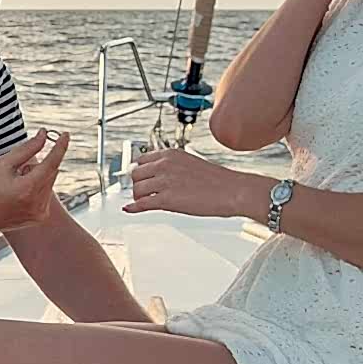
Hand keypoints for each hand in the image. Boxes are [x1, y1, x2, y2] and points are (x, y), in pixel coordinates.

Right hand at [0, 129, 68, 231]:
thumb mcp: (3, 164)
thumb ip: (27, 148)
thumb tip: (44, 135)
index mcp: (28, 189)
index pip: (52, 162)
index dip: (60, 146)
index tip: (65, 134)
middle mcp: (37, 203)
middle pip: (51, 172)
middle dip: (38, 165)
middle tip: (18, 169)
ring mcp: (39, 213)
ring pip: (49, 183)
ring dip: (37, 177)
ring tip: (13, 185)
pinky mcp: (39, 218)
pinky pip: (45, 195)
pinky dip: (36, 189)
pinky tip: (18, 194)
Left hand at [122, 148, 259, 217]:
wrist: (233, 191)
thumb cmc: (217, 181)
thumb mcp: (190, 164)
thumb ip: (171, 167)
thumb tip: (157, 176)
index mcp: (170, 154)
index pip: (141, 161)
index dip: (140, 173)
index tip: (140, 180)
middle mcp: (165, 165)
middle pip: (135, 175)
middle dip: (138, 185)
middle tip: (143, 194)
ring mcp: (165, 181)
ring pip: (137, 190)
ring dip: (139, 198)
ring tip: (147, 203)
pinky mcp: (166, 199)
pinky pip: (142, 204)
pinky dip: (134, 208)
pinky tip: (129, 209)